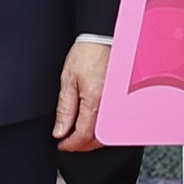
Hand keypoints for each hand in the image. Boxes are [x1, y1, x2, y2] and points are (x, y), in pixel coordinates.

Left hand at [53, 34, 108, 151]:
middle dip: (81, 145)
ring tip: (78, 135)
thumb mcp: (68, 80)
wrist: (103, 38)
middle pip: (97, 139)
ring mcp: (118, 104)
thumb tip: (60, 131)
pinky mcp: (122, 99)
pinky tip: (94, 126)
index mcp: (94, 102)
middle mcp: (110, 106)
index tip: (61, 144)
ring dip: (93, 139)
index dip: (70, 144)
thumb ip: (65, 109)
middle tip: (68, 142)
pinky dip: (103, 129)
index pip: (83, 135)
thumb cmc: (87, 54)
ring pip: (108, 133)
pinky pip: (114, 122)